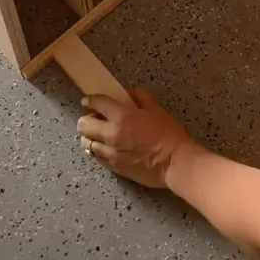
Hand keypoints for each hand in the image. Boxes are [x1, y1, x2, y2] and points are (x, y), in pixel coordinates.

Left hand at [77, 88, 192, 188]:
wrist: (176, 163)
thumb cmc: (170, 136)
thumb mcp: (157, 110)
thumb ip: (141, 98)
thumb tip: (130, 92)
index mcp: (121, 116)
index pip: (97, 103)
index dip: (90, 100)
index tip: (88, 101)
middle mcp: (111, 134)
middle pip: (83, 125)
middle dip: (86, 120)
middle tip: (93, 119)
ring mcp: (110, 152)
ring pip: (86, 143)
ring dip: (89, 137)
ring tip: (97, 136)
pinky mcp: (114, 167)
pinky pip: (96, 158)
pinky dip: (96, 151)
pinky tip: (104, 149)